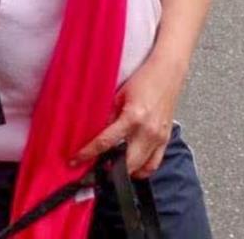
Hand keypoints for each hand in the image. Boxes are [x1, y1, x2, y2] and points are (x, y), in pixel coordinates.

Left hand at [72, 54, 185, 178]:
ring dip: (125, 172)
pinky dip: (142, 169)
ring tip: (111, 168)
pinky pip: (153, 164)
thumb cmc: (145, 78)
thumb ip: (109, 115)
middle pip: (125, 164)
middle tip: (93, 169)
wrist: (168, 71)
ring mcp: (158, 138)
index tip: (76, 160)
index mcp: (133, 117)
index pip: (105, 142)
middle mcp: (147, 131)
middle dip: (107, 170)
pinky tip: (132, 166)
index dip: (88, 153)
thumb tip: (95, 131)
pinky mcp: (165, 139)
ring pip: (140, 169)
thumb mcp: (120, 94)